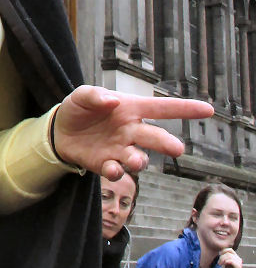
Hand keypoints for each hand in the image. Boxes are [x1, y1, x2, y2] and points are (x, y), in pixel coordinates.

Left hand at [51, 85, 213, 179]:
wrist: (59, 131)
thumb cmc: (79, 108)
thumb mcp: (82, 95)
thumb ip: (95, 95)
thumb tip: (112, 101)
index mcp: (132, 109)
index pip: (163, 108)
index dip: (185, 109)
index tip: (208, 110)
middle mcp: (131, 131)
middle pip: (156, 138)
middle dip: (167, 144)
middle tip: (176, 149)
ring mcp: (120, 149)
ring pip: (140, 159)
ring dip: (140, 161)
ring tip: (135, 160)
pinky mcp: (106, 164)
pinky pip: (117, 171)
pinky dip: (116, 172)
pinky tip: (112, 169)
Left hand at [217, 248, 242, 267]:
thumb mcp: (227, 263)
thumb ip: (226, 258)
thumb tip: (220, 252)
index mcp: (236, 257)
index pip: (230, 250)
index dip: (223, 251)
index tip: (219, 255)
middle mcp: (238, 259)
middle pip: (228, 253)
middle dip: (222, 256)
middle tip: (219, 262)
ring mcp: (239, 262)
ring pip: (229, 256)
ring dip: (222, 259)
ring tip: (219, 264)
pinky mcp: (238, 266)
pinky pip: (230, 261)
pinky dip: (225, 262)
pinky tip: (222, 265)